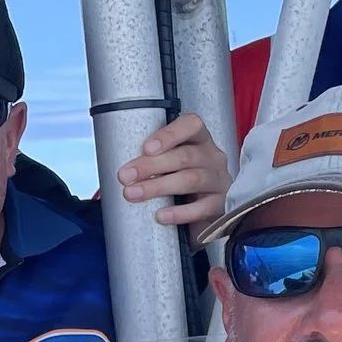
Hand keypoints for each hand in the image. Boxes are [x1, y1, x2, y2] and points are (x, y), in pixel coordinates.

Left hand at [115, 111, 229, 244]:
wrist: (199, 215)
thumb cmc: (178, 183)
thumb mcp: (166, 165)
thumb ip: (150, 159)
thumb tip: (121, 168)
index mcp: (199, 140)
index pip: (191, 125)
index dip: (169, 134)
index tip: (146, 148)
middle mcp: (212, 157)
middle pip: (185, 156)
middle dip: (151, 165)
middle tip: (125, 176)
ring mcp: (218, 181)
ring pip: (191, 179)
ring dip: (159, 187)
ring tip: (134, 194)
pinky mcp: (220, 205)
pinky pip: (203, 208)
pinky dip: (180, 212)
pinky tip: (161, 215)